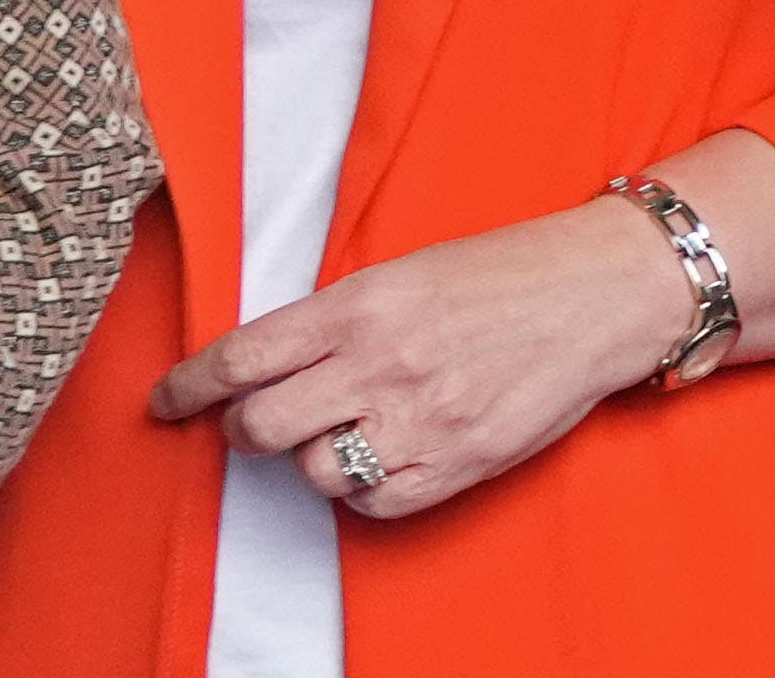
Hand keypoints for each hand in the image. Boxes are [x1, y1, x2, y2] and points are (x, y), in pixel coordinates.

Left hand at [146, 192, 686, 518]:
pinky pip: (372, 502)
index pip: (240, 358)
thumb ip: (336, 320)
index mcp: (363, 303)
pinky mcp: (456, 460)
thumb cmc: (510, 272)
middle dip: (249, 430)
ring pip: (312, 472)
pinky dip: (370, 486)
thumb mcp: (410, 271)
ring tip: (356, 428)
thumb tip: (260, 369)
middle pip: (260, 428)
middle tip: (267, 422)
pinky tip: (393, 451)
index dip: (188, 387)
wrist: (608, 289)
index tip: (166, 402)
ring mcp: (420, 416)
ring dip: (319, 457)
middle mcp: (382, 361)